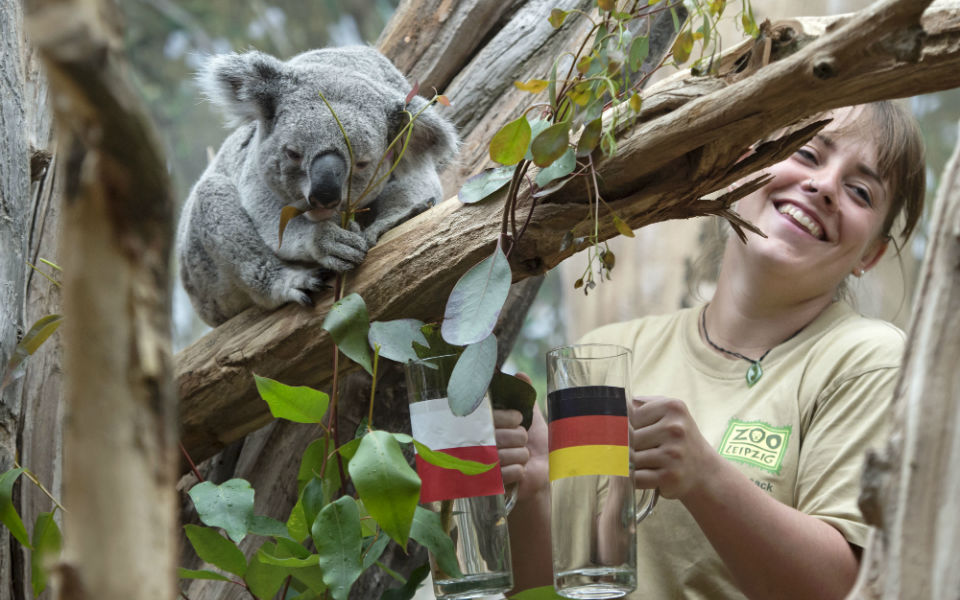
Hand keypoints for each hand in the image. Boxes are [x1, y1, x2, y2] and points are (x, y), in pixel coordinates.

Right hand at [493, 373, 547, 502]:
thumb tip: (520, 375)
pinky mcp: (492, 483)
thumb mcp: (531, 418)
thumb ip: (524, 397)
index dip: (509, 418)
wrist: (544, 473)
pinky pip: (511, 470)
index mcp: (486, 426)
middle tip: (521, 441)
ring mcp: (484, 465)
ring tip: (522, 456)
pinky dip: (520, 470)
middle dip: (519, 437)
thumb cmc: (536, 444)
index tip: (517, 419)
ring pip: (507, 454)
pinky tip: (519, 471)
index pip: (492, 417)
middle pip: (501, 436)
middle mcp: (480, 444)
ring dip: (522, 455)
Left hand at [630, 396, 716, 499]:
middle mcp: (675, 429)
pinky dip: (632, 480)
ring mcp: (673, 453)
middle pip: (628, 438)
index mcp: (672, 407)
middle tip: (629, 451)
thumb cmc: (678, 438)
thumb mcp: (668, 413)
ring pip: (629, 458)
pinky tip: (640, 475)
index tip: (620, 434)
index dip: (621, 428)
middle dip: (624, 447)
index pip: (629, 416)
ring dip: (628, 464)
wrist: (704, 470)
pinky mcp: (670, 476)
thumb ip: (643, 404)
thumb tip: (614, 403)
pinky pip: (636, 478)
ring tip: (637, 463)